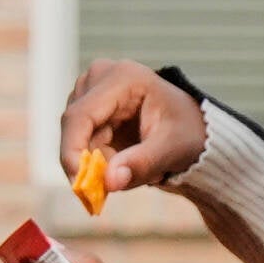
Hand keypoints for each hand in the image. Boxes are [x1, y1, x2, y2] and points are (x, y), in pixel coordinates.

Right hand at [56, 61, 206, 208]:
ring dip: (99, 161)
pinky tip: (126, 160)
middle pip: (75, 128)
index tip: (79, 185)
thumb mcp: (172, 148)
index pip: (80, 116)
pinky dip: (99, 160)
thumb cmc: (186, 132)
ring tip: (136, 164)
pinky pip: (80, 142)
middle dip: (91, 162)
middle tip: (119, 183)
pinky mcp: (88, 106)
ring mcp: (91, 90)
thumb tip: (108, 182)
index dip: (72, 151)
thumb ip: (141, 164)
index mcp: (122, 77)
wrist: (191, 128)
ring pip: (76, 137)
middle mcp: (100, 77)